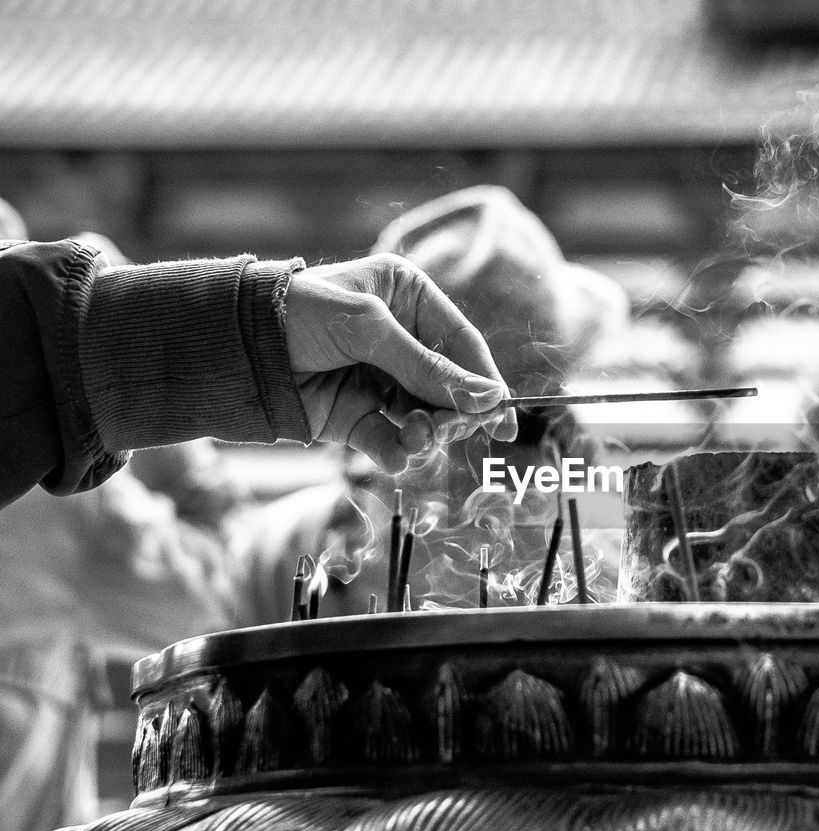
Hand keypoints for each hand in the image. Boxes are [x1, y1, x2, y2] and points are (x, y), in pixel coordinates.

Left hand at [282, 254, 518, 471]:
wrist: (230, 347)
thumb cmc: (298, 313)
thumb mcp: (369, 330)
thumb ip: (427, 368)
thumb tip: (490, 399)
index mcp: (408, 298)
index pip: (461, 343)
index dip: (484, 380)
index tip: (501, 417)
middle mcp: (400, 339)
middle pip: (450, 386)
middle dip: (453, 412)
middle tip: (448, 429)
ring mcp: (379, 380)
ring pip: (425, 417)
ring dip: (426, 434)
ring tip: (416, 440)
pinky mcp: (356, 416)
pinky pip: (391, 440)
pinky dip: (398, 452)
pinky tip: (397, 456)